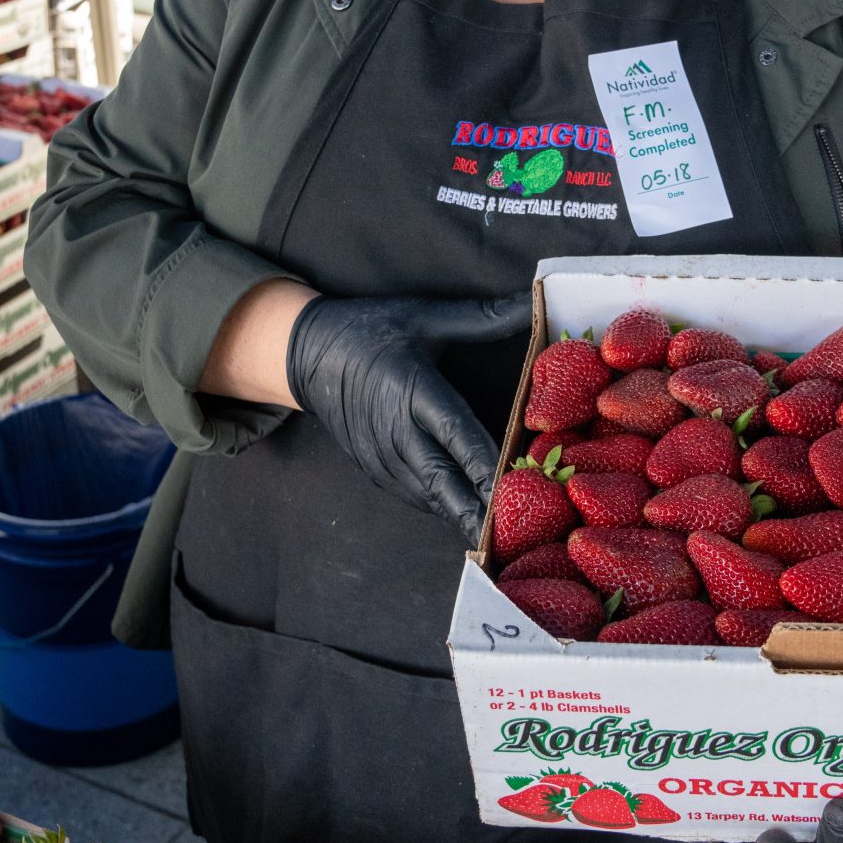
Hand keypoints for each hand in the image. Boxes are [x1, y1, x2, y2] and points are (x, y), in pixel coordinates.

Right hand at [285, 292, 530, 540]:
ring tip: (500, 538)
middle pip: (441, 482)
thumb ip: (481, 318)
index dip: (483, 464)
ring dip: (462, 516)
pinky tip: (469, 518)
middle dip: (476, 513)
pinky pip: (414, 496)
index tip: (513, 486)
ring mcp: (380, 457)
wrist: (309, 354)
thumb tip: (533, 303)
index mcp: (410, 390)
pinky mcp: (373, 470)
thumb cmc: (373, 330)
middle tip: (509, 539)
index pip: (454, 433)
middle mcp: (394, 431)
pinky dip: (442, 507)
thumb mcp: (424, 315)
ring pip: (428, 497)